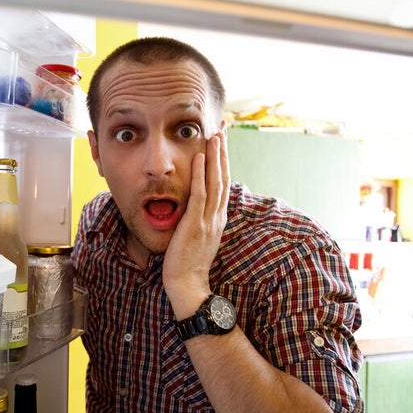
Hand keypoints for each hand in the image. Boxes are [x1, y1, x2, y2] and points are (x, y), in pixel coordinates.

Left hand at [163, 126, 230, 318]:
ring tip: (215, 134)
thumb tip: (196, 206)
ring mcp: (208, 219)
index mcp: (218, 217)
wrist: (188, 285)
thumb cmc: (188, 264)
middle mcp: (217, 215)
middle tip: (223, 127)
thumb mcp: (198, 237)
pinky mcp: (195, 224)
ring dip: (215, 156)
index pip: (223, 182)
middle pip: (223, 176)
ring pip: (215, 181)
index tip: (222, 141)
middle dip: (223, 151)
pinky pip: (199, 194)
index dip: (223, 160)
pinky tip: (199, 157)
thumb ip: (200, 219)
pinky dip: (200, 173)